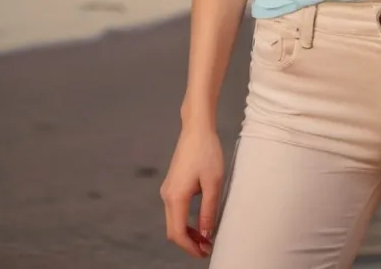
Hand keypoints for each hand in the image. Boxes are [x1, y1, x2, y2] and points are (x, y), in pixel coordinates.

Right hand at [159, 124, 225, 258]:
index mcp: (175, 197)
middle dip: (189, 242)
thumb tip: (206, 235)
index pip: (177, 233)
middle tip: (207, 248)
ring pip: (173, 220)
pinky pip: (175, 209)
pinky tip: (199, 221)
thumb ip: (208, 211)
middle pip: (173, 229)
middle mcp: (167, 196)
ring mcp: (167, 189)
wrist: (196, 128)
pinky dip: (185, 220)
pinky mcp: (172, 184)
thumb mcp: (213, 183)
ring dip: (187, 232)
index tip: (205, 253)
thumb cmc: (206, 152)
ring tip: (206, 237)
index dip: (190, 247)